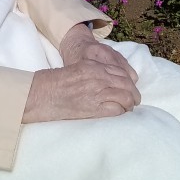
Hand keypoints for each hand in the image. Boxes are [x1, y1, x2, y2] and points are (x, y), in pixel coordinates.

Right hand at [22, 24, 139, 123]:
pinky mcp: (94, 108)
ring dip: (130, 104)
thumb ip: (96, 72)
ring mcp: (97, 93)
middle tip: (135, 100)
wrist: (45, 93)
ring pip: (125, 97)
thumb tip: (111, 80)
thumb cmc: (59, 82)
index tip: (131, 88)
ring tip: (129, 108)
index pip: (121, 73)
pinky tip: (120, 113)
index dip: (130, 82)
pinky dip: (121, 112)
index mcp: (94, 66)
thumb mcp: (79, 69)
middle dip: (134, 93)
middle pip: (126, 85)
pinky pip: (116, 110)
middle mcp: (99, 78)